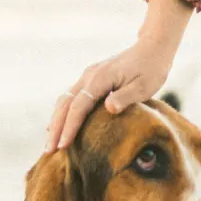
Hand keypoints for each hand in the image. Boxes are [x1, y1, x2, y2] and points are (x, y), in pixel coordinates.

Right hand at [46, 35, 176, 151]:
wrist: (152, 49)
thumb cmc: (151, 70)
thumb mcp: (144, 87)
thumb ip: (125, 97)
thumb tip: (109, 108)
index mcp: (100, 78)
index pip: (78, 106)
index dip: (69, 127)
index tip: (63, 145)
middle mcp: (89, 76)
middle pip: (65, 104)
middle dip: (56, 128)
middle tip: (49, 151)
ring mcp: (88, 77)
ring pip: (64, 100)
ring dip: (56, 122)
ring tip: (51, 144)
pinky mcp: (91, 80)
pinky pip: (71, 98)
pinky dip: (63, 114)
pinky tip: (58, 127)